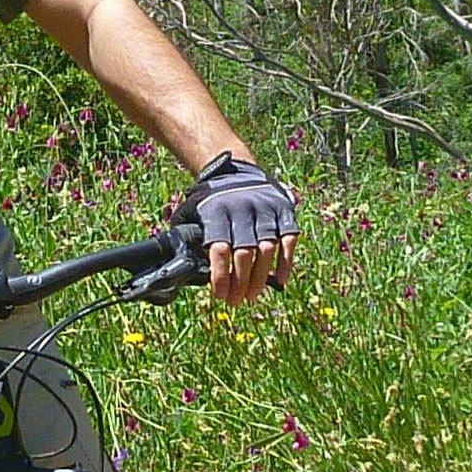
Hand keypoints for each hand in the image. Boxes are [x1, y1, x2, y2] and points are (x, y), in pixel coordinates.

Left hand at [170, 152, 297, 305]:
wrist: (234, 169)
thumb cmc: (209, 199)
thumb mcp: (192, 210)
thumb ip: (189, 236)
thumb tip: (183, 269)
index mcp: (217, 211)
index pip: (220, 249)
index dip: (221, 276)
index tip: (221, 295)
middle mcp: (243, 209)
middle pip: (244, 253)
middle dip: (240, 282)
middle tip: (236, 302)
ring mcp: (266, 209)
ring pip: (267, 249)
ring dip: (260, 277)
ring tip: (251, 295)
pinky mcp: (284, 210)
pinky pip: (289, 240)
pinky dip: (285, 262)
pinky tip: (279, 280)